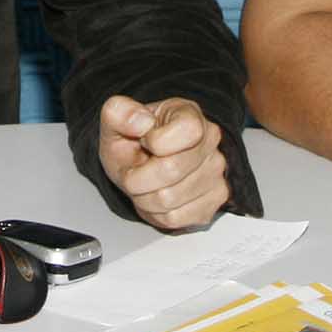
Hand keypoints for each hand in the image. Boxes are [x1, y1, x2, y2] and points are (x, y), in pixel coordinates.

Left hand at [98, 95, 229, 229]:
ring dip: (144, 197)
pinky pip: (174, 218)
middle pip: (172, 169)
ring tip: (144, 184)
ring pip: (168, 199)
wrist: (141, 164)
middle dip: (139, 176)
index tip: (144, 141)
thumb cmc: (133, 142)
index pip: (188, 130)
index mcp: (189, 115)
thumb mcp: (115, 123)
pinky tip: (155, 197)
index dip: (156, 142)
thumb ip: (119, 113)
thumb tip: (140, 121)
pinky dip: (155, 213)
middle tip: (134, 171)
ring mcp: (216, 173)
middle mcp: (210, 142)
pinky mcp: (213, 202)